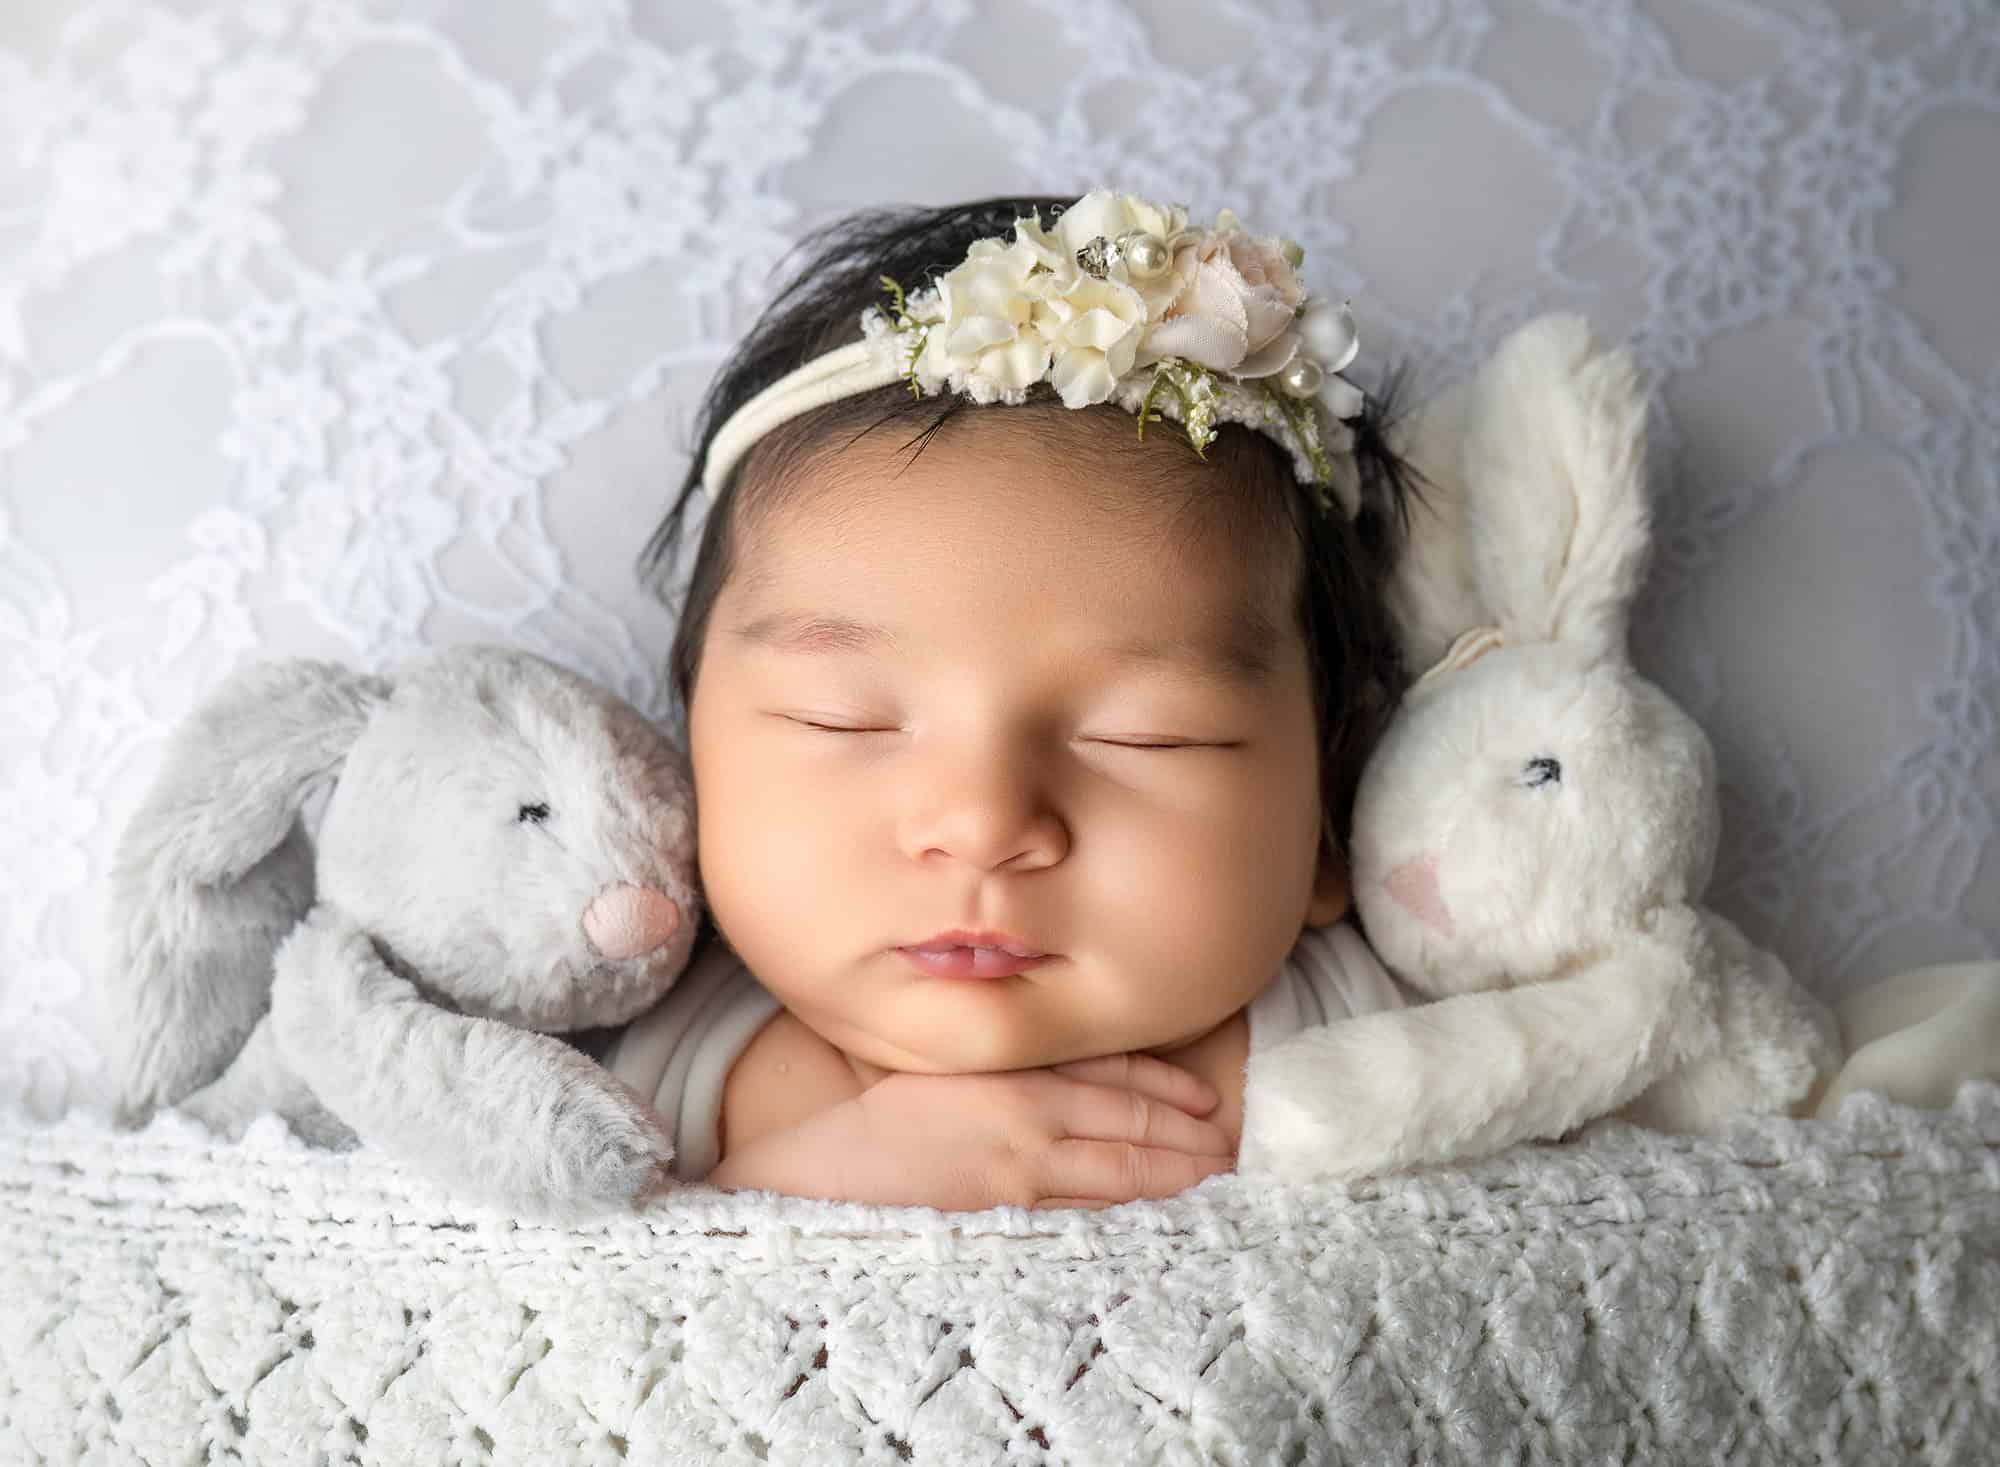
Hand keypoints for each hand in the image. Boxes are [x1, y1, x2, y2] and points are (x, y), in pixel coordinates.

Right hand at [706, 1053, 1234, 1210]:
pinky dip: (1131, 1209)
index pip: (1112, 1075)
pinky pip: (1088, 1213)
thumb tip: (1066, 1077)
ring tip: (1217, 1176)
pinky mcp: (1010, 1216)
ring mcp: (1023, 1174)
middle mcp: (1027, 1119)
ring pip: (1120, 1173)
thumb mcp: (945, 1075)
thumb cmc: (873, 1124)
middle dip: (1189, 1134)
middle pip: (1131, 1124)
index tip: (1208, 1097)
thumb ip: (1007, 1072)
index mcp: (1012, 1075)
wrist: (819, 1174)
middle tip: (1235, 1144)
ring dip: (1176, 1174)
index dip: (1168, 1086)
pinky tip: (1160, 1211)